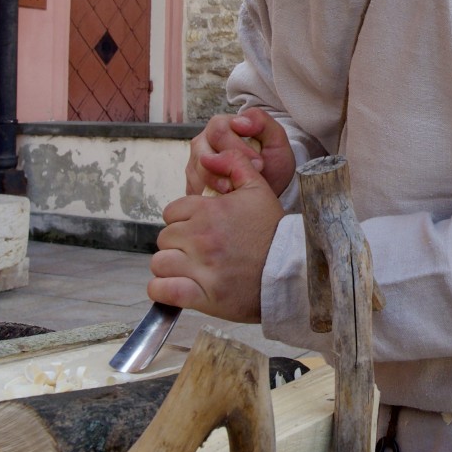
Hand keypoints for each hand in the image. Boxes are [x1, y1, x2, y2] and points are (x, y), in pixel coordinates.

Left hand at [153, 149, 282, 322]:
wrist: (291, 270)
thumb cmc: (273, 232)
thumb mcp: (258, 189)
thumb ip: (234, 164)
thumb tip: (209, 155)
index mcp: (209, 211)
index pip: (171, 212)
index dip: (182, 220)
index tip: (196, 228)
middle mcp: (201, 237)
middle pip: (164, 237)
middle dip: (177, 243)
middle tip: (195, 250)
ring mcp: (201, 268)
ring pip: (160, 263)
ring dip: (170, 266)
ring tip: (187, 269)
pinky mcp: (203, 295)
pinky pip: (163, 290)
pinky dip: (162, 290)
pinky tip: (173, 287)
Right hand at [188, 108, 295, 197]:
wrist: (268, 191)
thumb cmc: (272, 164)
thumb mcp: (276, 141)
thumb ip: (262, 122)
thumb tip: (237, 121)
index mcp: (223, 125)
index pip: (219, 130)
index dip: (237, 147)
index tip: (258, 164)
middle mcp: (205, 141)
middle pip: (203, 151)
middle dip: (226, 168)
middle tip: (246, 179)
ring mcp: (196, 162)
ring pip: (197, 170)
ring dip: (217, 183)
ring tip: (236, 189)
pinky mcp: (192, 182)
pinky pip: (193, 187)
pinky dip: (209, 193)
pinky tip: (225, 197)